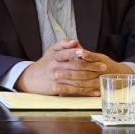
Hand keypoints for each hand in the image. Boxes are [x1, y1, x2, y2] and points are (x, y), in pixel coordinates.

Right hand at [16, 40, 132, 96]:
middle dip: (91, 67)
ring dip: (91, 79)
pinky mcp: (60, 89)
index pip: (66, 54)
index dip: (75, 53)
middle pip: (75, 67)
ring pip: (77, 79)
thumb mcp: (51, 51)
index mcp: (54, 57)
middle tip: (104, 66)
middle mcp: (56, 68)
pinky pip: (75, 90)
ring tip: (102, 78)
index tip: (86, 52)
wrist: (31, 79)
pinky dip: (86, 91)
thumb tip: (76, 42)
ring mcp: (57, 79)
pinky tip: (95, 91)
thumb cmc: (45, 63)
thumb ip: (63, 44)